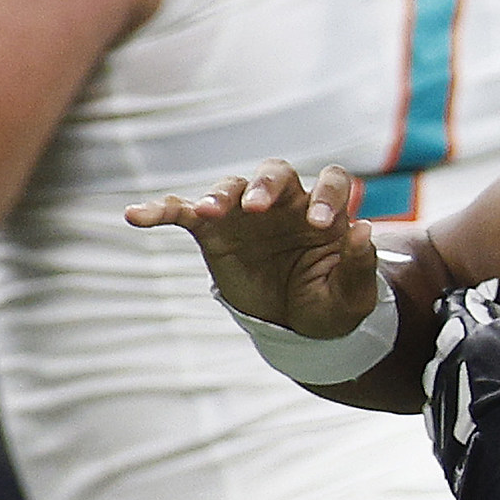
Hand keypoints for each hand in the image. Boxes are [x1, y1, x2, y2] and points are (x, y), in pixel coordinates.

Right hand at [125, 160, 376, 336]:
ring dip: (220, 194)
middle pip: (276, 173)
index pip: (332, 182)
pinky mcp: (212, 231)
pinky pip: (182, 211)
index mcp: (324, 212)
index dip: (328, 195)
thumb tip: (363, 228)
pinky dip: (159, 210)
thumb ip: (359, 264)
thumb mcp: (352, 296)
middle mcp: (286, 204)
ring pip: (231, 187)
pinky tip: (136, 215)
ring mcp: (246, 214)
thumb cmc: (330, 304)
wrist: (296, 326)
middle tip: (258, 208)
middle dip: (267, 184)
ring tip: (208, 211)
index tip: (320, 223)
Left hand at [425, 268, 499, 499]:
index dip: (477, 298)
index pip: (459, 301)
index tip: (495, 302)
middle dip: (470, 336)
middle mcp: (443, 361)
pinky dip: (463, 409)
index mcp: (464, 332)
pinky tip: (485, 415)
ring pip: (446, 374)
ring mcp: (439, 398)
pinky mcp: (442, 432)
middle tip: (498, 343)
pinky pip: (448, 412)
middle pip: (448, 338)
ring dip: (465, 373)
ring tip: (492, 381)